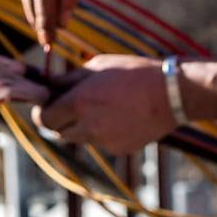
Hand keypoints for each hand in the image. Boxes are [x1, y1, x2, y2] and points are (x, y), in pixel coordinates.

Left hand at [33, 55, 175, 154]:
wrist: (172, 94)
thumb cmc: (135, 73)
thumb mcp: (98, 66)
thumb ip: (69, 79)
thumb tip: (49, 85)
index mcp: (79, 103)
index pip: (44, 118)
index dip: (43, 112)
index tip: (48, 104)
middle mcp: (88, 127)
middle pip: (58, 132)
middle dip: (60, 120)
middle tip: (70, 106)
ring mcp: (104, 142)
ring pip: (80, 138)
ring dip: (81, 126)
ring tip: (102, 107)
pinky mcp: (119, 149)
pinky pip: (101, 143)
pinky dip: (103, 132)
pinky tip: (121, 116)